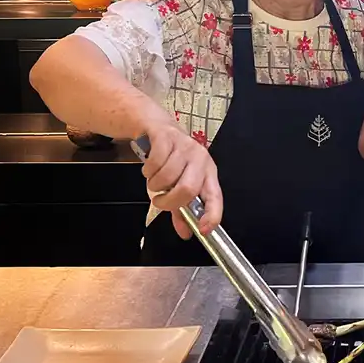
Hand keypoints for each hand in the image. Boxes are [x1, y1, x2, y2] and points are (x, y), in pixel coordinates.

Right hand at [141, 121, 221, 238]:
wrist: (157, 128)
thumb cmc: (171, 160)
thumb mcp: (179, 184)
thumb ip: (181, 210)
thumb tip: (186, 233)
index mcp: (208, 174)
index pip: (215, 197)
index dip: (212, 214)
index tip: (203, 229)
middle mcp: (201, 160)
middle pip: (188, 188)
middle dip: (169, 201)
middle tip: (159, 201)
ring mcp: (185, 147)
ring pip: (167, 177)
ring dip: (154, 184)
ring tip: (154, 180)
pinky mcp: (167, 137)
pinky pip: (155, 162)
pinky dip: (147, 171)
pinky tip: (149, 168)